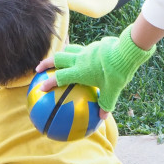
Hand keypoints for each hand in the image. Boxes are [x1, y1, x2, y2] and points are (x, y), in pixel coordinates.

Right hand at [34, 24, 154, 113]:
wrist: (125, 52)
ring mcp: (85, 51)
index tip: (40, 88)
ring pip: (67, 50)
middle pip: (57, 59)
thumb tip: (103, 117)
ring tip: (55, 59)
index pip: (60, 77)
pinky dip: (74, 52)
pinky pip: (79, 48)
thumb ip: (106, 104)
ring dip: (58, 55)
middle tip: (38, 69)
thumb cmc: (117, 73)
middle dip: (46, 63)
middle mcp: (79, 60)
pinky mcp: (93, 46)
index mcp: (80, 71)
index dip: (49, 83)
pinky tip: (78, 55)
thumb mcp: (112, 91)